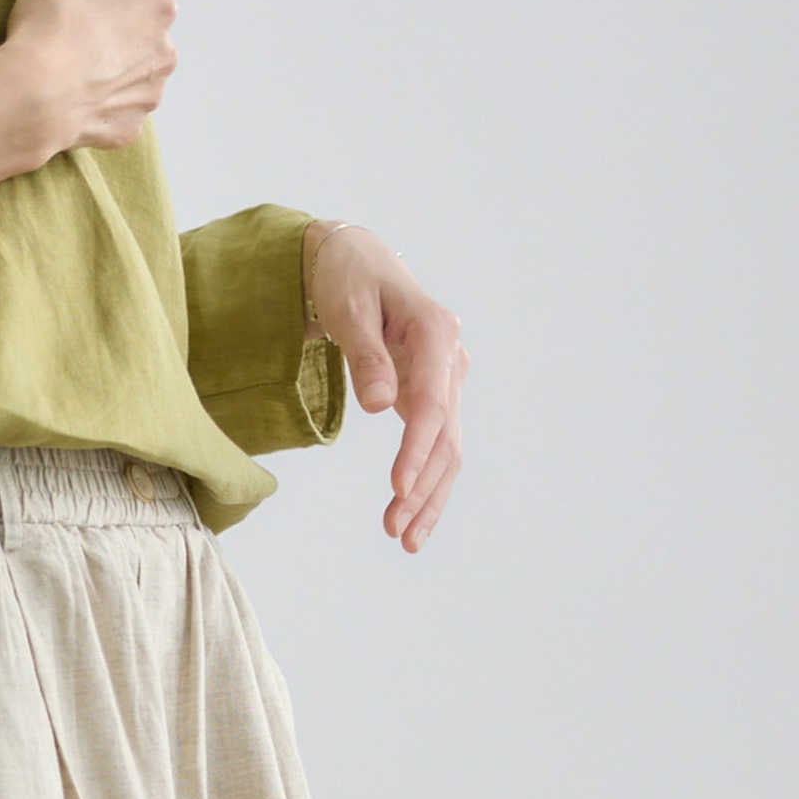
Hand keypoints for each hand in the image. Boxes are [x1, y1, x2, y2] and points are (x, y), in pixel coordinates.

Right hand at [0, 0, 178, 189]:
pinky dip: (92, 104)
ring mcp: (151, 93)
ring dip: (100, 68)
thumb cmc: (50, 24)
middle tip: (62, 30)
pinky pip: (111, 110)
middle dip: (101, 30)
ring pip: (124, 74)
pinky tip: (66, 96)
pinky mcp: (130, 128)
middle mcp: (166, 49)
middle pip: (129, 32)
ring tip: (63, 66)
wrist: (37, 93)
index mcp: (157, 2)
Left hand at [304, 222, 467, 554]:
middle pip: (446, 436)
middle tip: (396, 532)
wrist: (355, 260)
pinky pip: (435, 443)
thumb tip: (380, 406)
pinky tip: (411, 517)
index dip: (416, 451)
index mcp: (436, 334)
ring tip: (403, 538)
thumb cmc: (348, 279)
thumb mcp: (348, 309)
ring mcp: (446, 378)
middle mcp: (451, 360)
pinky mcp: (432, 393)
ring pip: (447, 448)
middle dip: (424, 488)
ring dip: (428, 495)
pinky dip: (425, 480)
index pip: (431, 405)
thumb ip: (366, 356)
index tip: (398, 489)